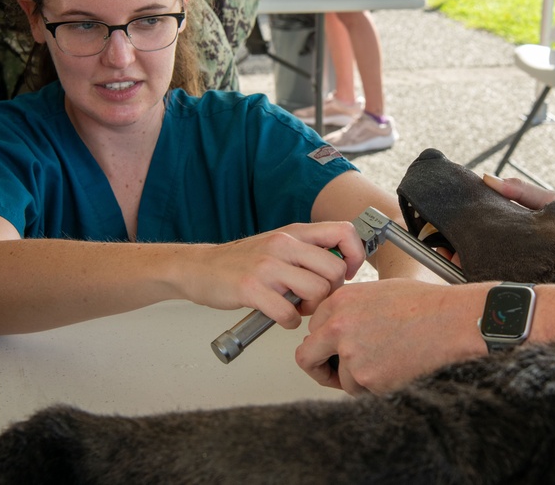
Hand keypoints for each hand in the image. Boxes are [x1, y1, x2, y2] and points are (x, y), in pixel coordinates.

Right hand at [180, 222, 365, 328]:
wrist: (199, 268)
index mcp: (294, 232)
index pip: (344, 232)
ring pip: (317, 291)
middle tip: (315, 297)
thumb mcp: (279, 244)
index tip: (346, 273)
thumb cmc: (242, 261)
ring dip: (312, 308)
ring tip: (297, 307)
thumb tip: (343, 265)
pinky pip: (289, 313)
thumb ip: (309, 250)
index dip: (355, 255)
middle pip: (335, 269)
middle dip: (331, 291)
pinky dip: (290, 322)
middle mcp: (283, 244)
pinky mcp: (251, 288)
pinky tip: (281, 317)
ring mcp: (267, 266)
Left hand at [296, 279, 487, 394]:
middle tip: (333, 371)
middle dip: (320, 367)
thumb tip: (332, 328)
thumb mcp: (377, 292)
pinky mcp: (368, 379)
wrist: (454, 322)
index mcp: (340, 301)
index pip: (312, 328)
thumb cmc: (426, 305)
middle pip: (307, 357)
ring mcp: (352, 355)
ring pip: (341, 379)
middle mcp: (339, 327)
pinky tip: (397, 367)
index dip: (324, 340)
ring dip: (358, 378)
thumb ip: (349, 309)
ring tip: (389, 361)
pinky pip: (363, 391)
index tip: (332, 348)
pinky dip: (377, 386)